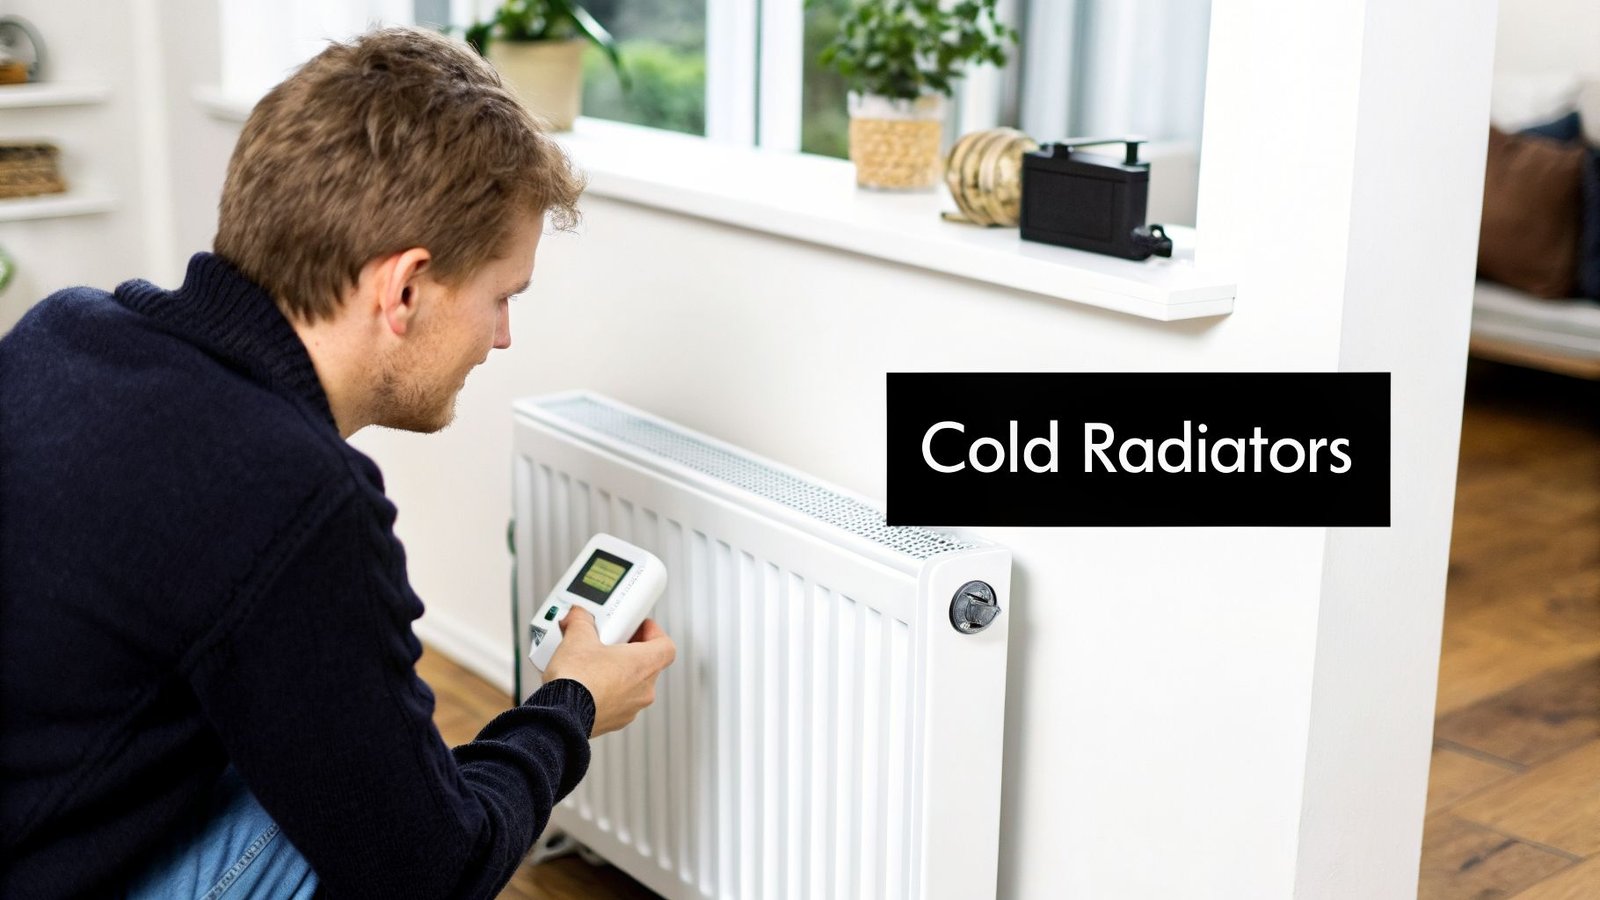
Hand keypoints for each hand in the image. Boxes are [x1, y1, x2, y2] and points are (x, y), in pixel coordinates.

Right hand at [541, 607, 674, 737]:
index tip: (640, 627)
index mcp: (643, 665)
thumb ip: (582, 621)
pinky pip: (617, 703)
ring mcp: (630, 709)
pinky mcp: (614, 722)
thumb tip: (579, 616)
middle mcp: (643, 689)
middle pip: (648, 665)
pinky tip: (586, 687)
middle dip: (630, 652)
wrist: (561, 715)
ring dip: (619, 674)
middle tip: (612, 642)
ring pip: (633, 686)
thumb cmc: (577, 680)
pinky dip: (607, 693)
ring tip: (594, 665)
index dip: (655, 633)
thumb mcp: (578, 638)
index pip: (667, 646)